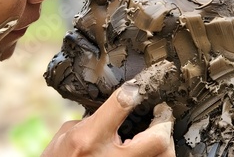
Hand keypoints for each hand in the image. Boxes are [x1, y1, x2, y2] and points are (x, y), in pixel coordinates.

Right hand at [42, 82, 175, 156]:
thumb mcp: (67, 134)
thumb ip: (95, 120)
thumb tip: (116, 109)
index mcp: (89, 139)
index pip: (122, 105)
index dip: (136, 89)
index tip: (141, 84)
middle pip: (158, 139)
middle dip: (164, 121)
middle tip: (162, 111)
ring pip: (165, 156)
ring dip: (166, 141)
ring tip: (160, 131)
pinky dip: (159, 153)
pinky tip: (153, 147)